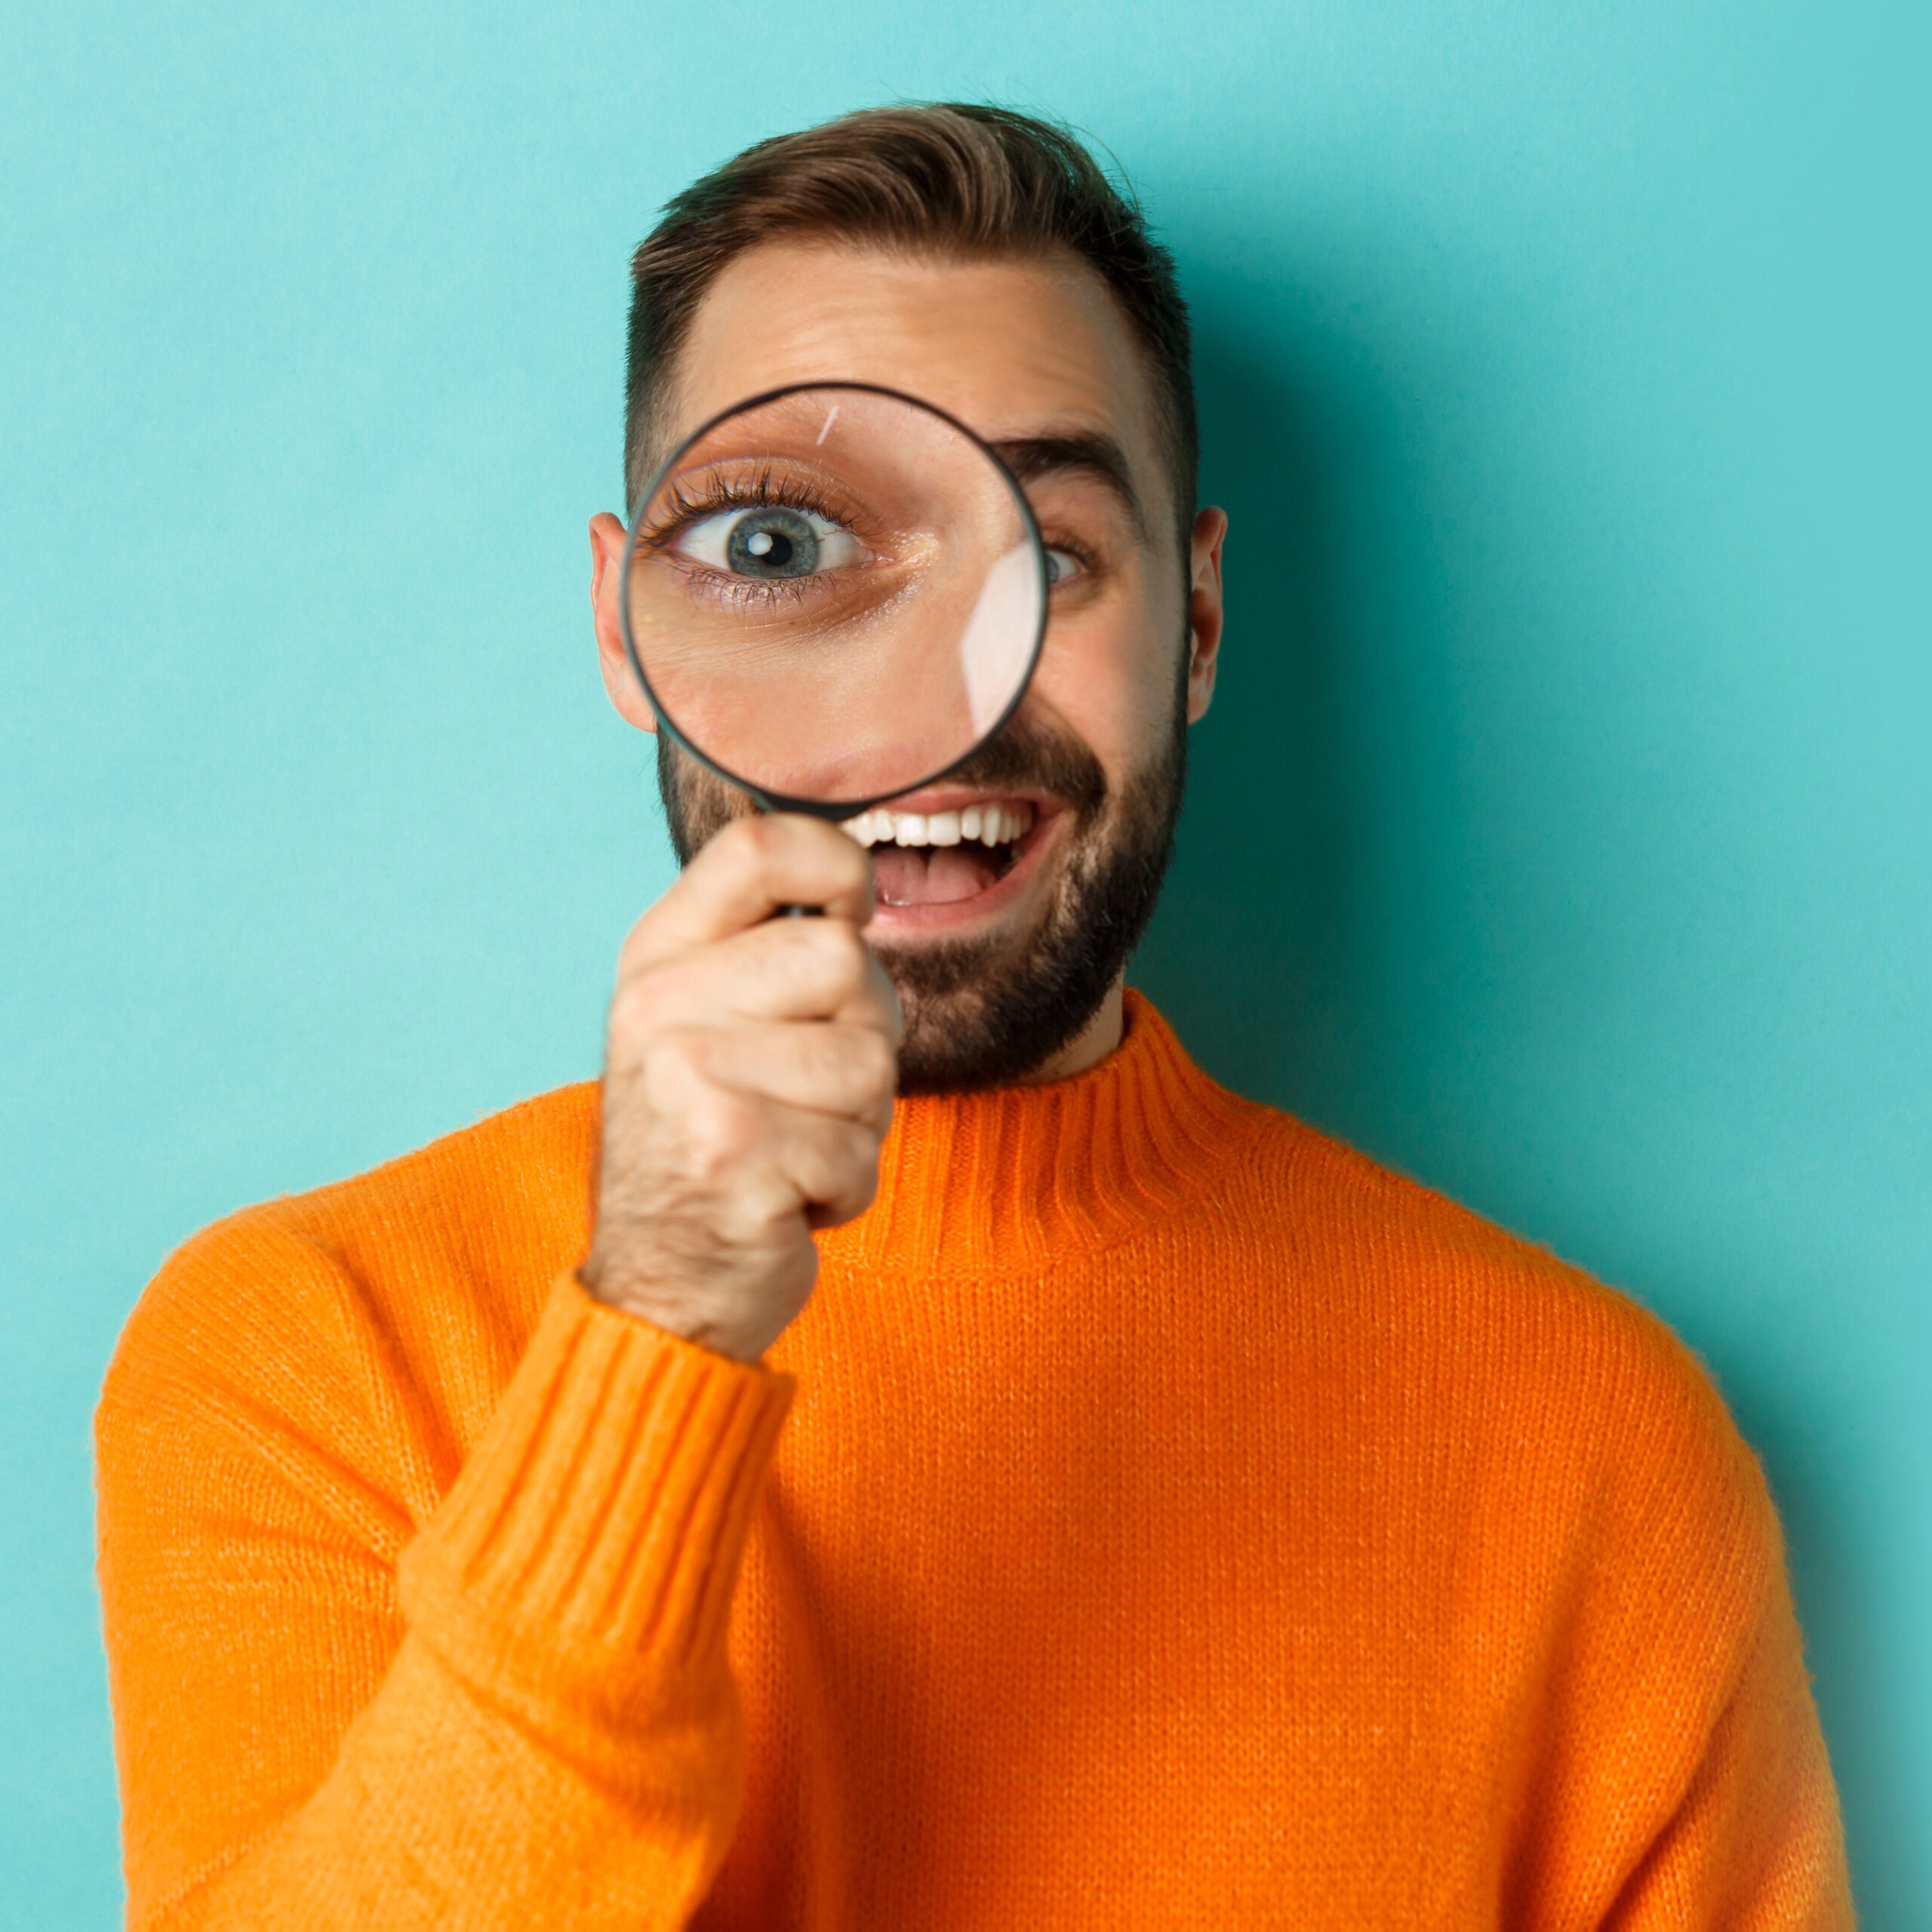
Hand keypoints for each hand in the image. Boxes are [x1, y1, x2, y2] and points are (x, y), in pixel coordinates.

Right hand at [579, 814, 902, 1362]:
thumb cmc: (713, 1145)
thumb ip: (765, 949)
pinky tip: (788, 1201)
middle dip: (862, 1032)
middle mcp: (659, 1008)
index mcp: (656, 959)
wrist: (660, 1290)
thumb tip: (860, 876)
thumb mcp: (706, 1026)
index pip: (758, 846)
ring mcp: (689, 1081)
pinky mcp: (733, 1156)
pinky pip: (860, 1150)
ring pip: (867, 1060)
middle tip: (810, 1092)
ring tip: (793, 1149)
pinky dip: (846, 1188)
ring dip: (858, 1123)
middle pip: (844, 958)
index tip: (854, 912)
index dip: (839, 866)